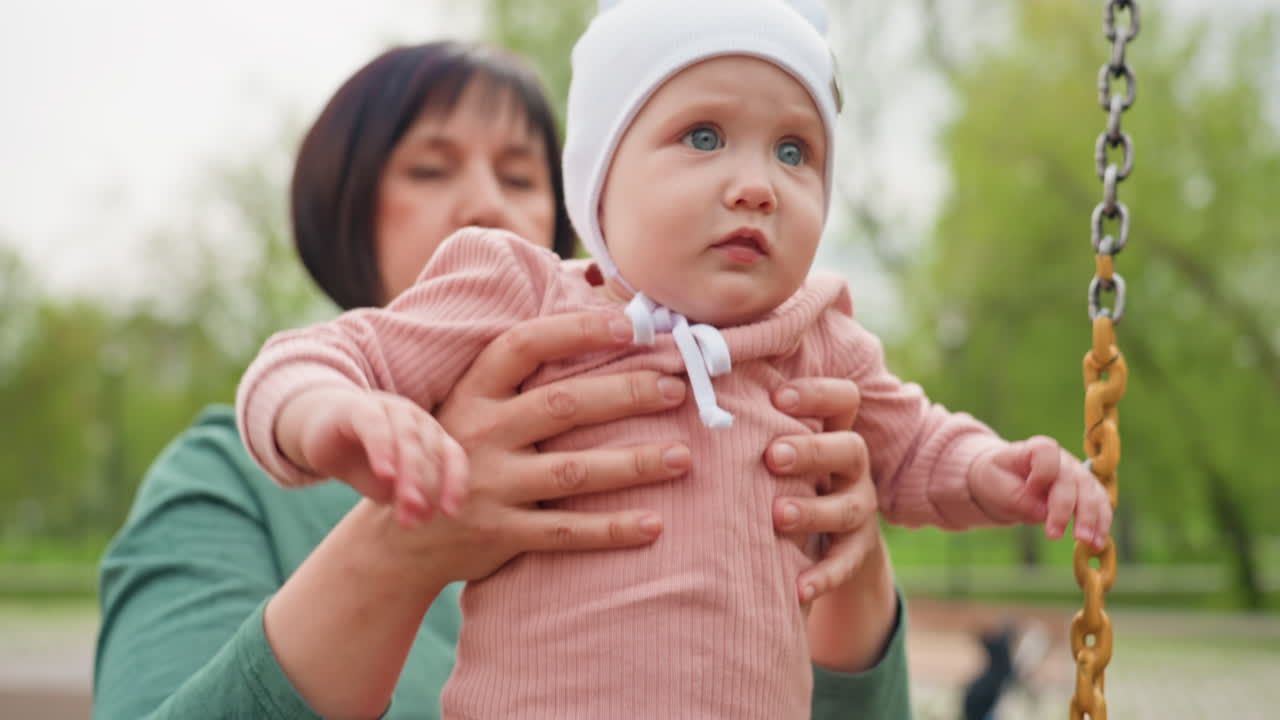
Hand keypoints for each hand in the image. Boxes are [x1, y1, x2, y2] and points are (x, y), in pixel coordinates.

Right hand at [287, 387, 467, 526]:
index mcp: (432, 438)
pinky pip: (377, 427)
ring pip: (408, 439)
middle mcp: (418, 420)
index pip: (453, 458)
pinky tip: (385, 474)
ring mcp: (392, 409)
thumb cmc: (363, 463)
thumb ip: (404, 498)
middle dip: (427, 487)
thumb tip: (423, 516)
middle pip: (430, 452)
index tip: (449, 513)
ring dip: (411, 473)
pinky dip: (384, 450)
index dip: (454, 484)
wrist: (320, 433)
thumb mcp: (386, 487)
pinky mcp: (361, 407)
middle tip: (418, 517)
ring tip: (408, 502)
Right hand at [411, 310, 690, 581]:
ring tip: (683, 456)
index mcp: (473, 393)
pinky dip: (611, 530)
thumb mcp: (468, 408)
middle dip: (625, 394)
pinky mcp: (501, 534)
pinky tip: (655, 524)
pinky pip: (565, 532)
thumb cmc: (457, 456)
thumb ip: (517, 378)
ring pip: (573, 471)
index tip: (630, 326)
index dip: (577, 331)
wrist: (401, 540)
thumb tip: (590, 322)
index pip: (524, 346)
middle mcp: (481, 434)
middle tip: (676, 390)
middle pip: (562, 406)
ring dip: (632, 463)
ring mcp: (490, 486)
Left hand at [766, 377, 878, 603]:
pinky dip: (822, 575)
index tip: (778, 398)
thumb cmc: (784, 476)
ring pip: (849, 507)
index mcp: (833, 431)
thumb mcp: (778, 447)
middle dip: (811, 451)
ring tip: (777, 515)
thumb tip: (692, 387)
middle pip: (849, 449)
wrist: (831, 539)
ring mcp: (859, 508)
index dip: (817, 395)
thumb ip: (754, 423)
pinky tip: (797, 587)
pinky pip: (845, 563)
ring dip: (813, 510)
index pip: (843, 400)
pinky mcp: (857, 551)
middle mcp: (852, 467)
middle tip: (772, 456)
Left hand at [968, 435, 1112, 549]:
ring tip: (1085, 543)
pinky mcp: (1088, 492)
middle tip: (1054, 535)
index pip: (1047, 453)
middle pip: (1071, 480)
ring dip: (1090, 520)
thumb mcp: (995, 484)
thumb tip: (1042, 513)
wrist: (1006, 481)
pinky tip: (1097, 544)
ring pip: (1091, 494)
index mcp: (1036, 449)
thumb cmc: (998, 479)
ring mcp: (1078, 475)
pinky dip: (1101, 525)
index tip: (1030, 489)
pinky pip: (1101, 506)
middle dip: (1064, 509)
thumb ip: (1017, 497)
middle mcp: (1063, 460)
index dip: (1042, 472)